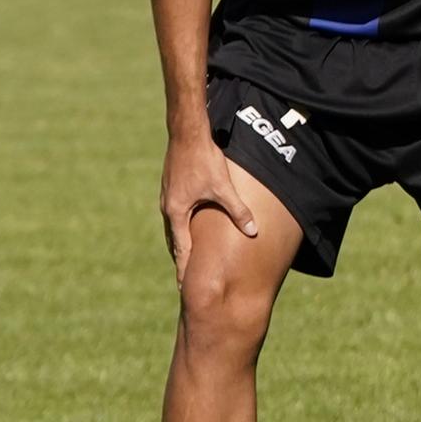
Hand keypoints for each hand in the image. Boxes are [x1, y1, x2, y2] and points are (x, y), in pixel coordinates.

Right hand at [161, 133, 262, 277]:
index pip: (181, 249)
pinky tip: (187, 226)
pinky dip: (181, 227)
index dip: (184, 269)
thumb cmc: (203, 160)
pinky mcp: (172, 187)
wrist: (187, 133)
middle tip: (184, 280)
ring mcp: (167, 197)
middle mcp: (168, 208)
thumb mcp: (223, 188)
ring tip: (186, 258)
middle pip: (174, 241)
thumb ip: (238, 211)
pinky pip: (175, 215)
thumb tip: (253, 232)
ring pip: (173, 228)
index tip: (183, 288)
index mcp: (176, 213)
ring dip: (180, 243)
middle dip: (181, 260)